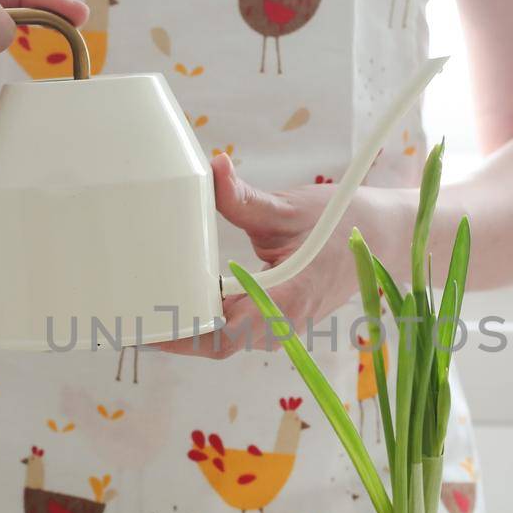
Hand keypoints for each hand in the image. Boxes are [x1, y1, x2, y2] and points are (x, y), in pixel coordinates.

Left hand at [157, 154, 397, 359]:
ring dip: (189, 328)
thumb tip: (212, 168)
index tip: (145, 324)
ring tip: (145, 309)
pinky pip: (236, 328)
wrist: (383, 239)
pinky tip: (179, 299)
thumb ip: (245, 198)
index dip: (182, 334)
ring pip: (226, 340)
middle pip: (217, 344)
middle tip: (129, 315)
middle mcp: (282, 322)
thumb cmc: (344, 223)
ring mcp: (281, 324)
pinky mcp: (278, 316)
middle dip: (174, 335)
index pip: (224, 333)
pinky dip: (207, 319)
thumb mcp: (291, 208)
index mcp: (286, 300)